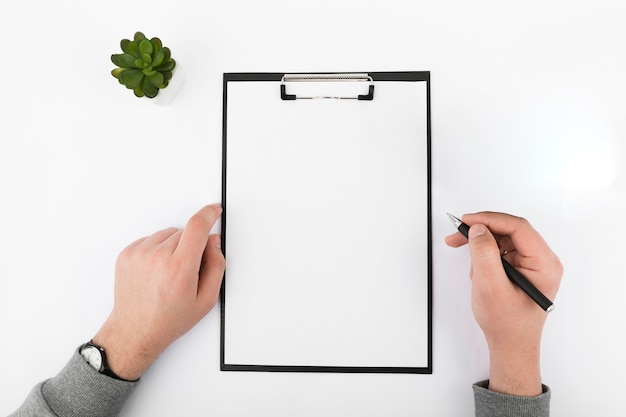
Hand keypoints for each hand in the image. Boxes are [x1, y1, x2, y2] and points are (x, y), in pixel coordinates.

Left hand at [92, 204, 225, 380]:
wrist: (135, 330)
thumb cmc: (168, 319)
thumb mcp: (206, 299)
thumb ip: (216, 266)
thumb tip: (213, 242)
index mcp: (180, 269)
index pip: (197, 226)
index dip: (209, 214)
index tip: (214, 211)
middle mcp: (157, 258)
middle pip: (185, 232)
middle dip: (192, 245)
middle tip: (188, 270)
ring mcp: (139, 254)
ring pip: (168, 234)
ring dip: (174, 247)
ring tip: (170, 272)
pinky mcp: (127, 254)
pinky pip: (151, 239)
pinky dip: (157, 250)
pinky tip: (157, 271)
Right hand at [445, 212, 561, 395]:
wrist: (510, 345)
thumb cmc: (507, 324)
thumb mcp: (490, 287)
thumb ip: (484, 255)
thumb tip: (478, 230)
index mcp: (544, 264)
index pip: (518, 228)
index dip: (490, 219)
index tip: (467, 220)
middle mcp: (542, 261)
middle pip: (509, 231)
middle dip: (482, 233)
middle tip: (457, 235)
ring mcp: (532, 264)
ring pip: (502, 240)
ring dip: (481, 249)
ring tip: (474, 272)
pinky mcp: (521, 268)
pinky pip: (500, 251)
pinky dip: (484, 259)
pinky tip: (479, 274)